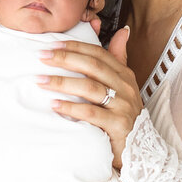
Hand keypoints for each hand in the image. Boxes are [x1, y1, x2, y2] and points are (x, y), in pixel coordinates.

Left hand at [38, 27, 140, 168]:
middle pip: (93, 66)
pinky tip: (55, 105)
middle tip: (42, 57)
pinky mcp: (118, 125)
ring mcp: (123, 106)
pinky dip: (70, 108)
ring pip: (90, 88)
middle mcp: (126, 88)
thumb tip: (123, 31)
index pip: (99, 54)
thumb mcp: (124, 86)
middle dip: (65, 59)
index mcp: (124, 75)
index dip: (76, 47)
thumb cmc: (124, 116)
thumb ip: (118, 59)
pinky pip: (90, 113)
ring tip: (41, 81)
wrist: (139, 150)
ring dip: (62, 83)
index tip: (54, 44)